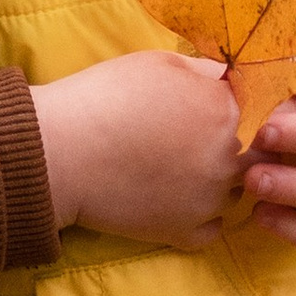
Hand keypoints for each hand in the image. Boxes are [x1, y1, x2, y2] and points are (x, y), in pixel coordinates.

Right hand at [31, 50, 240, 247]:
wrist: (61, 152)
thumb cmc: (104, 97)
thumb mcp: (156, 63)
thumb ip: (201, 69)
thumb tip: (224, 78)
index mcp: (222, 111)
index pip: (234, 109)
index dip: (207, 108)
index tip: (178, 111)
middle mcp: (225, 158)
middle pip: (234, 151)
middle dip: (209, 144)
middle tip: (167, 140)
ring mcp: (208, 200)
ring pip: (229, 191)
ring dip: (210, 181)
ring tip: (168, 170)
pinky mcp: (184, 233)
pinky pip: (212, 228)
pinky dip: (198, 216)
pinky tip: (172, 199)